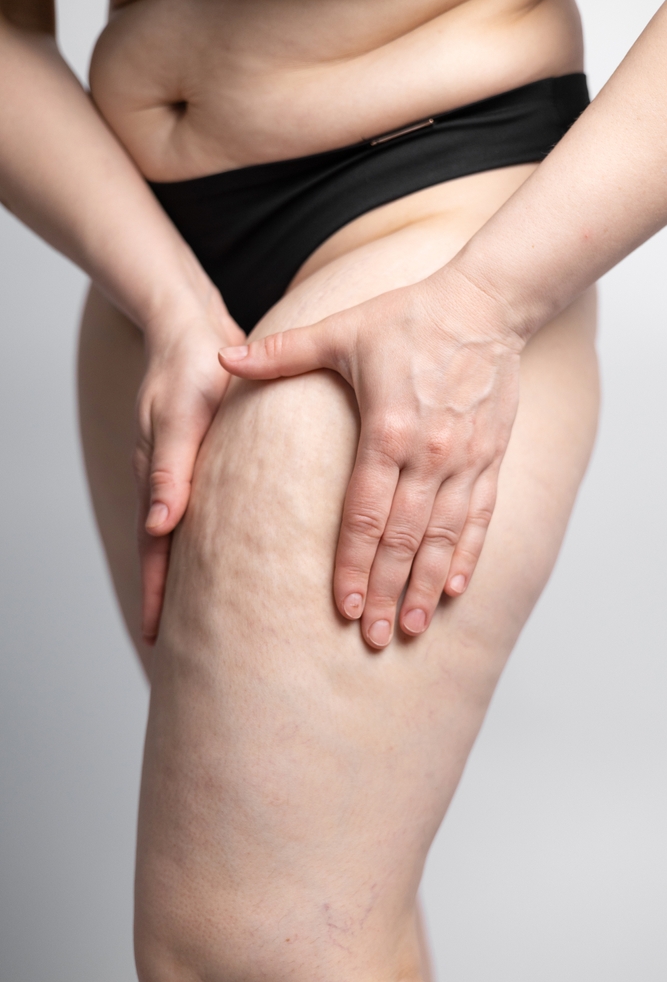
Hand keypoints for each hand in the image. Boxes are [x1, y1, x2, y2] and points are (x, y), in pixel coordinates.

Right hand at [135, 299, 244, 644]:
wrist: (193, 332)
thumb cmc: (186, 369)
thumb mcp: (178, 416)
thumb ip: (169, 469)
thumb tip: (159, 524)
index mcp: (159, 482)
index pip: (154, 554)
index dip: (155, 598)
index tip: (156, 643)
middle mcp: (171, 485)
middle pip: (168, 556)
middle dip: (173, 602)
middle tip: (185, 649)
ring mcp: (188, 476)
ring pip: (190, 539)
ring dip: (197, 576)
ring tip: (212, 616)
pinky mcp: (208, 463)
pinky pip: (208, 514)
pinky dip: (213, 542)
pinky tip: (234, 556)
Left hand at [219, 274, 522, 648]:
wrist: (486, 302)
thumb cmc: (410, 316)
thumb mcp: (341, 329)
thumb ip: (281, 352)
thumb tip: (222, 358)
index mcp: (387, 429)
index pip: (364, 513)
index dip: (350, 562)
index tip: (339, 605)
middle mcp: (429, 454)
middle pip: (401, 538)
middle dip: (382, 590)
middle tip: (368, 636)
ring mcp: (465, 460)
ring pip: (442, 537)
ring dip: (424, 586)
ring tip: (407, 627)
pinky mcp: (490, 458)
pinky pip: (480, 518)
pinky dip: (467, 556)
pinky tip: (453, 590)